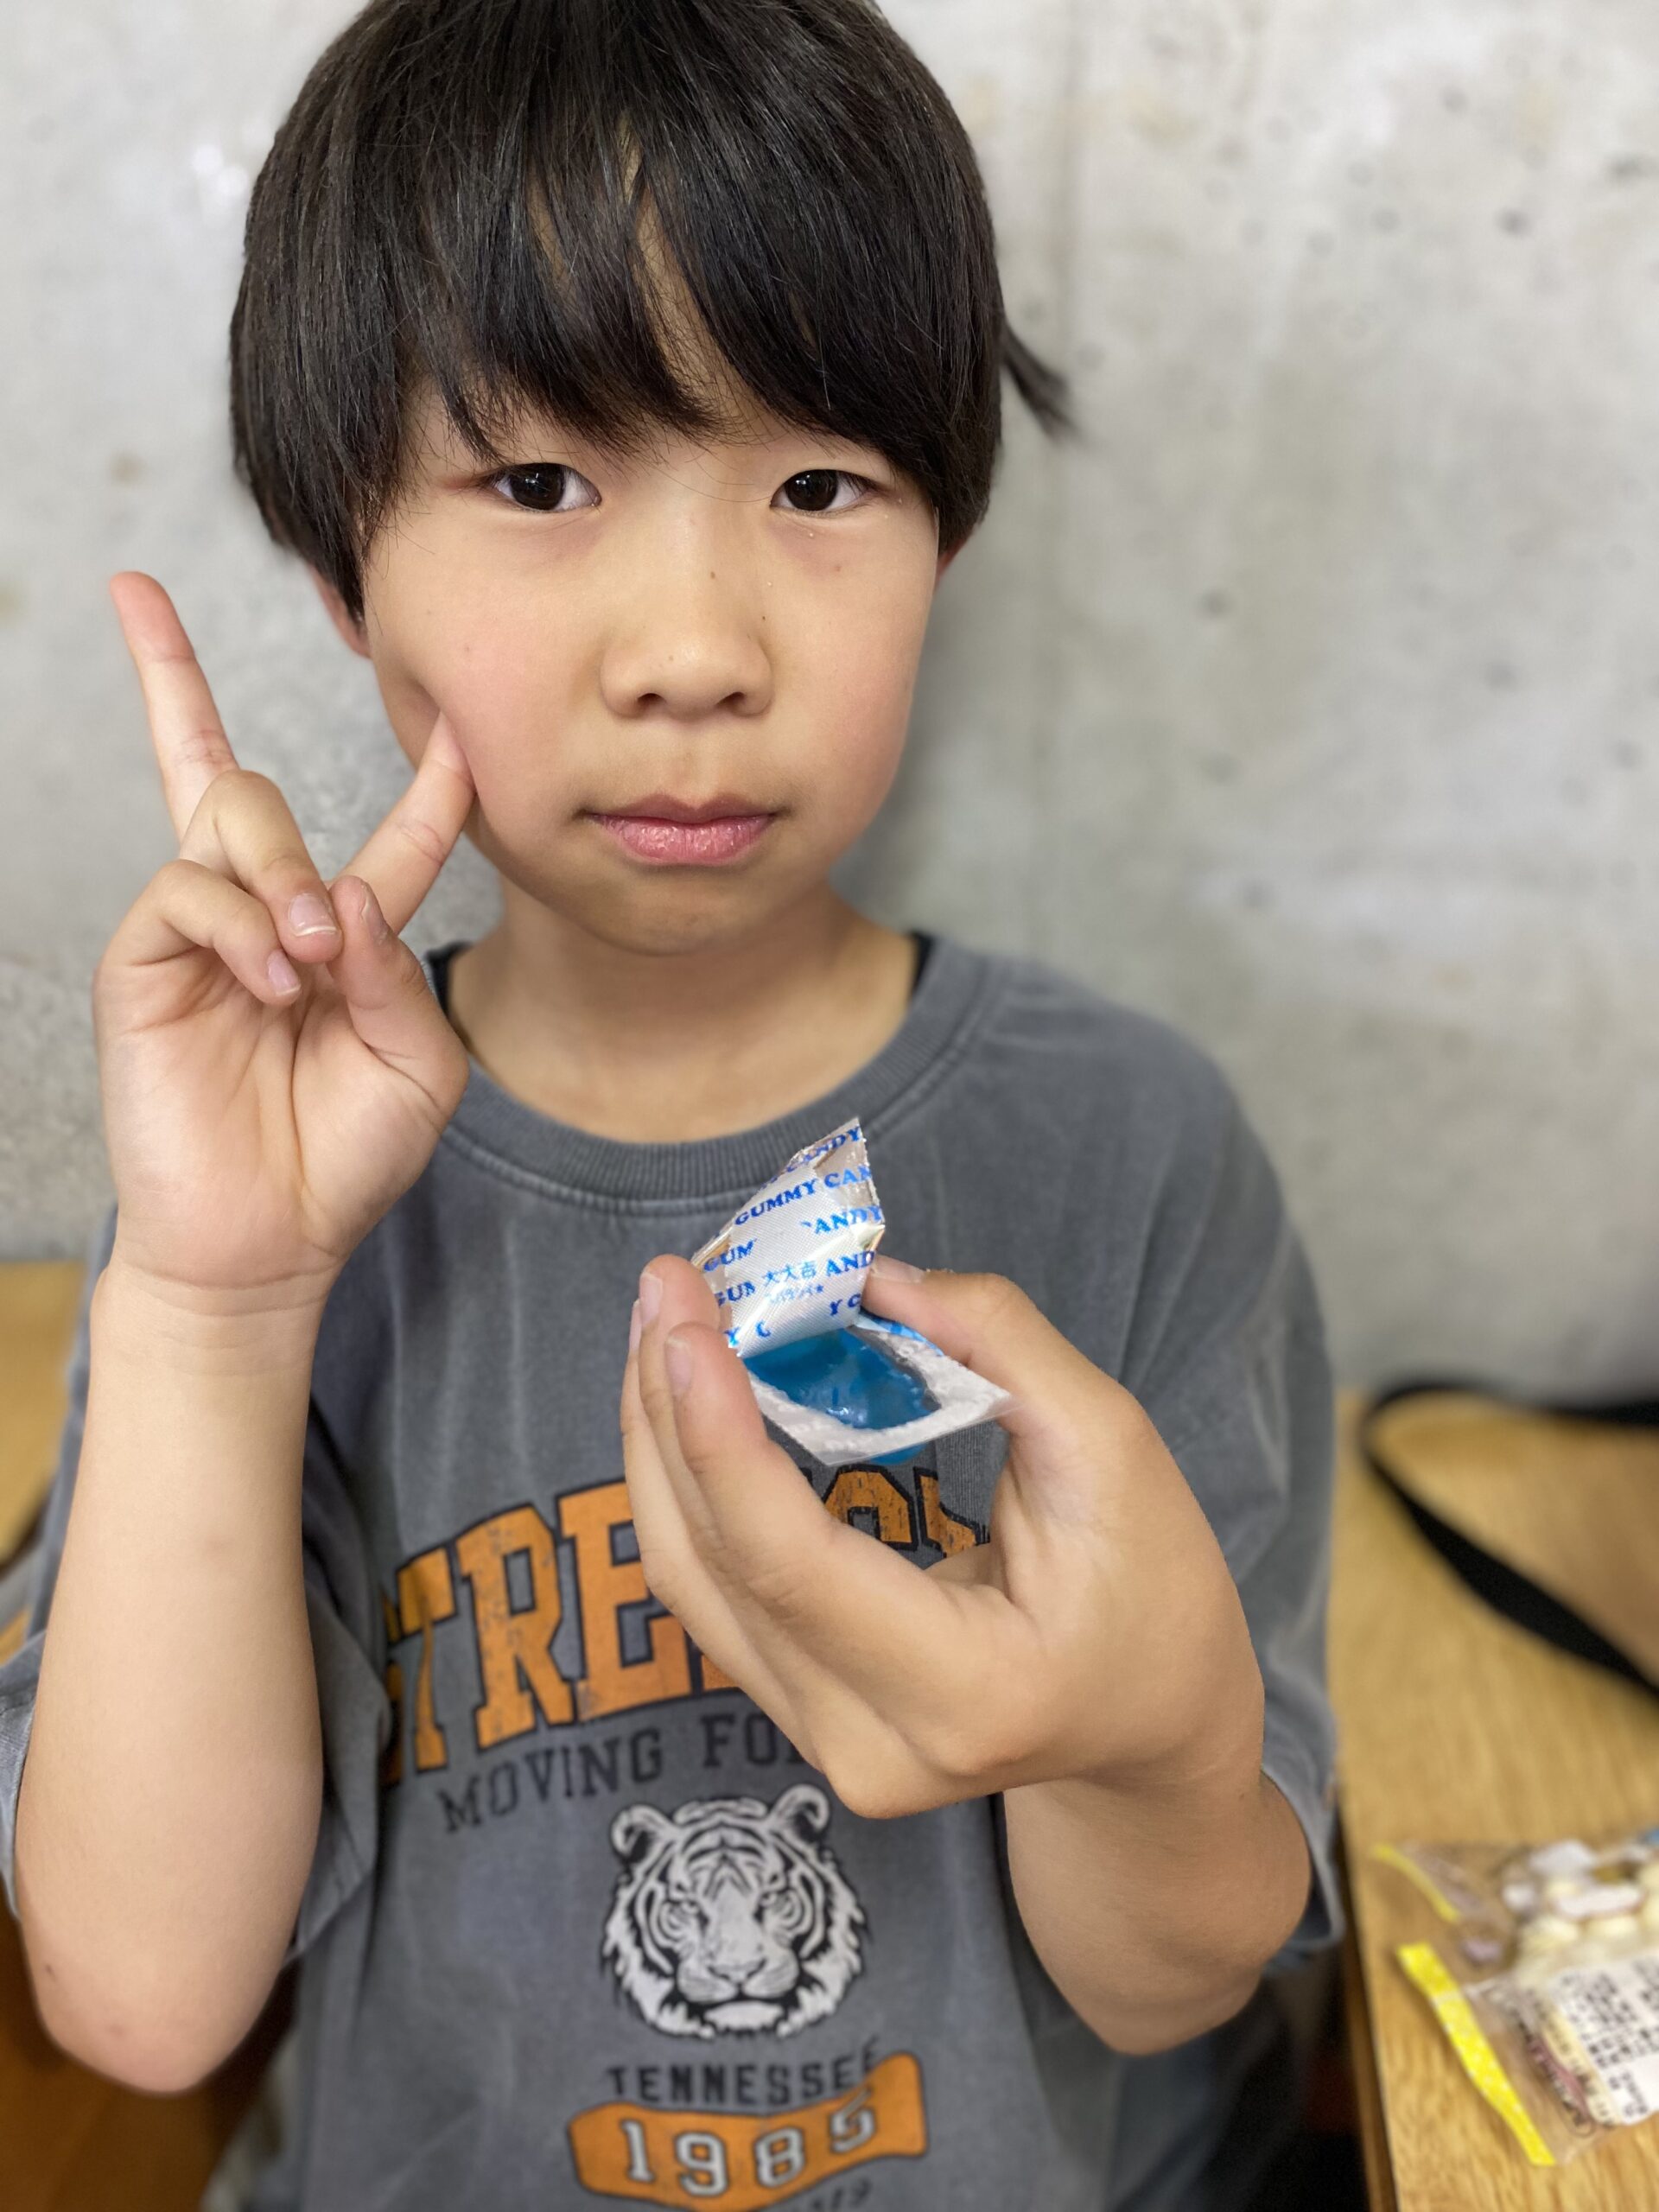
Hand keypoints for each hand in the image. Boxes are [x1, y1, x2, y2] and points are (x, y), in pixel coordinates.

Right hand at [92, 572, 476, 1309]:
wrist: (271, 1244)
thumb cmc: (344, 1159)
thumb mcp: (419, 1066)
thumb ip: (400, 972)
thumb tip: (348, 898)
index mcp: (345, 940)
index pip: (393, 837)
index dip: (429, 782)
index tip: (458, 729)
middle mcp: (262, 919)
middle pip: (244, 786)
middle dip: (290, 836)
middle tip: (329, 937)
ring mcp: (198, 936)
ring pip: (226, 812)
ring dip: (278, 873)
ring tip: (301, 962)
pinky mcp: (143, 964)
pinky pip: (184, 887)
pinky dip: (239, 923)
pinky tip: (268, 983)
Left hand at [619, 1253, 1262, 1818]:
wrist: (1150, 1721)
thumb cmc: (1152, 1586)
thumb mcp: (1113, 1448)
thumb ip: (998, 1347)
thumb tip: (869, 1276)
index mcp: (967, 1693)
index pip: (793, 1564)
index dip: (719, 1438)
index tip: (687, 1322)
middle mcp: (871, 1745)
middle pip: (712, 1566)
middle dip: (668, 1409)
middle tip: (668, 1281)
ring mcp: (824, 1744)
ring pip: (688, 1580)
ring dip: (659, 1437)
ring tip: (667, 1317)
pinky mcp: (799, 1714)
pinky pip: (712, 1589)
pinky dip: (692, 1480)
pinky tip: (691, 1393)